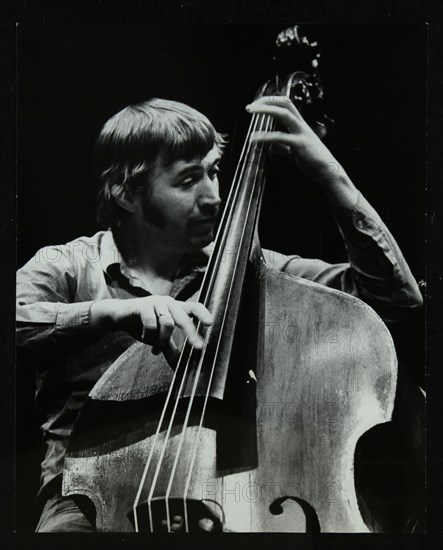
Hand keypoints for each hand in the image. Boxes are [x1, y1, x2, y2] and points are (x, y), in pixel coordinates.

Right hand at [91, 296, 212, 365]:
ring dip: (162, 339)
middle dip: (192, 333)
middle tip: (198, 347)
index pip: (193, 307)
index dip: (203, 314)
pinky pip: (151, 323)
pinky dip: (149, 335)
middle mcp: (168, 302)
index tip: (211, 324)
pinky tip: (144, 337)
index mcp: (175, 308)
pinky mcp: (142, 305)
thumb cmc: (141, 324)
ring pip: (167, 323)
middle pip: (184, 317)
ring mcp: (155, 302)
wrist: (117, 316)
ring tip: (154, 347)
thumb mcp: (157, 338)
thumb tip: (179, 365)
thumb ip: (169, 348)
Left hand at [246, 95, 341, 183]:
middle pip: (285, 103)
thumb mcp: (294, 152)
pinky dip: (265, 136)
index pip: (286, 105)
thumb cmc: (312, 162)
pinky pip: (280, 137)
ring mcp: (301, 133)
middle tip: (250, 106)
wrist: (327, 171)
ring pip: (283, 114)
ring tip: (249, 111)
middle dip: (267, 100)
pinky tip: (253, 139)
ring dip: (266, 109)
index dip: (272, 102)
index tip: (257, 105)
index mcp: (300, 125)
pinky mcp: (299, 144)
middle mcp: (301, 125)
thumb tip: (270, 148)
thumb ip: (282, 148)